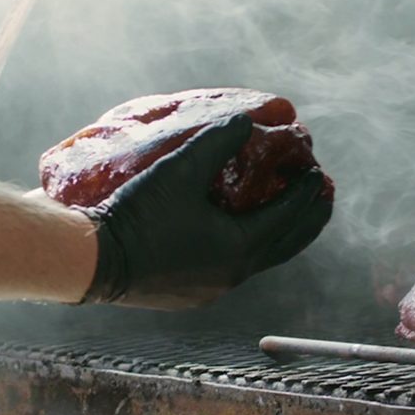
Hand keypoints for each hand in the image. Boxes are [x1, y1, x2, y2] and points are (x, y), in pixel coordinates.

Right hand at [77, 114, 331, 309]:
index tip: (319, 174)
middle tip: (324, 199)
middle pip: (285, 245)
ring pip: (261, 259)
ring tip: (291, 216)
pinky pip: (235, 267)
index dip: (305, 194)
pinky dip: (251, 246)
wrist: (90, 262)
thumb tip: (247, 120)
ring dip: (280, 235)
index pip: (286, 217)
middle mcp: (233, 275)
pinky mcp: (192, 294)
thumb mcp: (180, 171)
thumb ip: (216, 142)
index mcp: (239, 249)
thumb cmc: (138, 216)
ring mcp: (213, 289)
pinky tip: (242, 234)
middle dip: (309, 221)